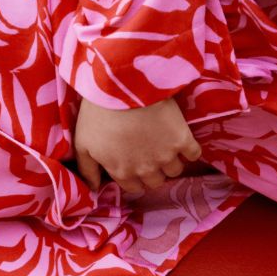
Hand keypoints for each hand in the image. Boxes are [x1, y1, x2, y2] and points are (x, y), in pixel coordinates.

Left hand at [73, 95, 202, 196]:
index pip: (133, 187)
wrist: (123, 87)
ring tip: (165, 144)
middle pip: (155, 181)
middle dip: (153, 171)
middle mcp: (145, 169)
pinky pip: (193, 154)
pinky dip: (190, 149)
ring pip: (174, 170)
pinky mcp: (182, 140)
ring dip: (171, 161)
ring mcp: (165, 156)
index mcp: (121, 171)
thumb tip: (93, 188)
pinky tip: (182, 139)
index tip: (134, 162)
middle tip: (150, 152)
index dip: (134, 175)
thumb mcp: (83, 142)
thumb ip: (87, 169)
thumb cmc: (98, 113)